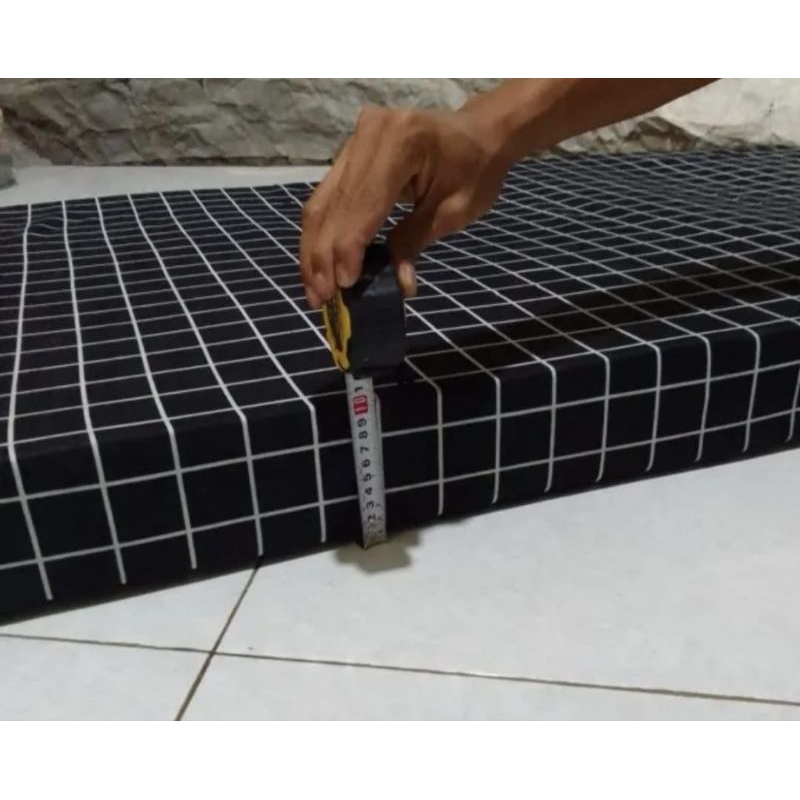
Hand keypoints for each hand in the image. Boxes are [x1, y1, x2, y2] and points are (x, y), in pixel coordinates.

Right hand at [299, 104, 511, 307]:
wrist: (478, 133)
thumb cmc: (476, 170)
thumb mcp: (454, 211)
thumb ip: (417, 241)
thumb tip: (399, 284)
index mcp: (401, 141)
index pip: (364, 202)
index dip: (349, 246)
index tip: (342, 285)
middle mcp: (369, 135)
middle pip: (335, 204)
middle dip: (323, 256)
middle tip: (321, 299)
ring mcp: (354, 142)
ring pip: (322, 203)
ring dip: (314, 250)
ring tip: (315, 290)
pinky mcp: (347, 154)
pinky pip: (327, 198)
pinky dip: (322, 234)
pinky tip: (318, 265)